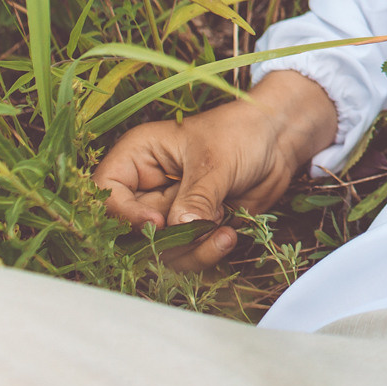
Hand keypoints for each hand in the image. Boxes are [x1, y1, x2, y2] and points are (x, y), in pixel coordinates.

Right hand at [92, 70, 337, 271]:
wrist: (279, 140)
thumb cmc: (242, 132)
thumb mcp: (216, 160)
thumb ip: (196, 196)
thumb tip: (180, 226)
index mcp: (138, 157)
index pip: (107, 193)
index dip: (124, 215)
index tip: (156, 223)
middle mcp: (146, 187)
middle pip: (130, 231)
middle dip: (165, 240)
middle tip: (199, 229)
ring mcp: (169, 210)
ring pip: (159, 249)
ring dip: (190, 250)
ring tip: (223, 231)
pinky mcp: (192, 227)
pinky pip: (187, 253)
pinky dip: (206, 252)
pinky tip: (229, 235)